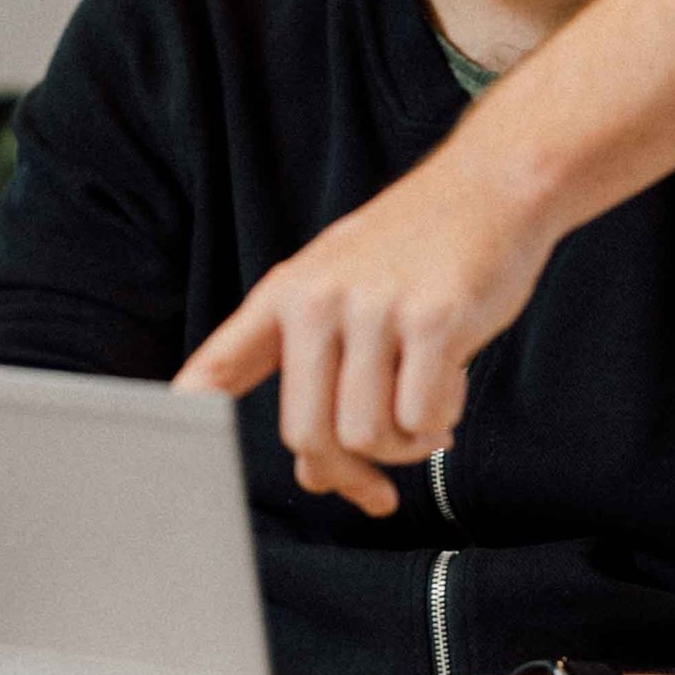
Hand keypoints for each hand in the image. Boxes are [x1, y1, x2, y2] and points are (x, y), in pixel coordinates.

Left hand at [173, 144, 554, 512]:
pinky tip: (451, 395)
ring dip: (405, 448)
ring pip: (367, 436)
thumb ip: (319, 374)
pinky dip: (439, 425)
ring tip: (427, 418)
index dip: (188, 419)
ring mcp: (375, 308)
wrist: (493, 186)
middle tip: (376, 488)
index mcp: (287, 293)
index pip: (220, 366)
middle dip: (348, 475)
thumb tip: (315, 475)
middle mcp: (319, 300)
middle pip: (308, 435)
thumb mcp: (346, 289)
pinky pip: (421, 418)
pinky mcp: (434, 319)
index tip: (181, 461)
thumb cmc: (420, 248)